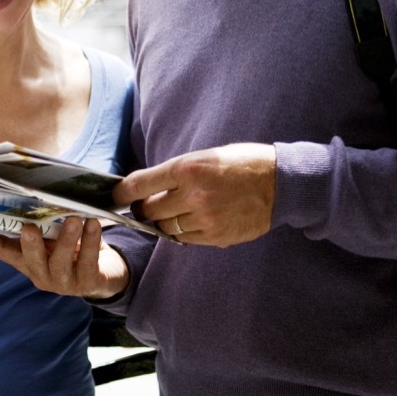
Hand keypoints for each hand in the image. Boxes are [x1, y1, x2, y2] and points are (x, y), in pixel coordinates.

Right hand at [0, 217, 129, 299]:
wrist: (105, 273)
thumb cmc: (72, 247)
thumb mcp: (53, 234)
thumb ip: (43, 218)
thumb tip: (36, 188)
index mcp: (27, 259)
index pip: (1, 252)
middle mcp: (40, 273)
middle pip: (30, 260)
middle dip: (30, 244)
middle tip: (29, 227)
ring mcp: (62, 282)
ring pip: (60, 262)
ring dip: (66, 239)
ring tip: (75, 219)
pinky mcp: (86, 283)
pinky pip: (87, 262)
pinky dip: (90, 242)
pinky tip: (94, 224)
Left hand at [115, 143, 275, 246]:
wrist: (280, 184)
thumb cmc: (242, 163)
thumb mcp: (206, 156)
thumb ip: (177, 172)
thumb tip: (148, 188)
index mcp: (188, 168)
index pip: (140, 184)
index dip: (122, 192)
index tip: (115, 196)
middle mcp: (194, 194)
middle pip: (150, 210)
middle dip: (143, 209)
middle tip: (144, 205)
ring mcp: (205, 218)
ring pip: (166, 227)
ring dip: (163, 222)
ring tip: (170, 213)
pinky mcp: (216, 236)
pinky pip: (185, 239)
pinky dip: (181, 232)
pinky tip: (189, 221)